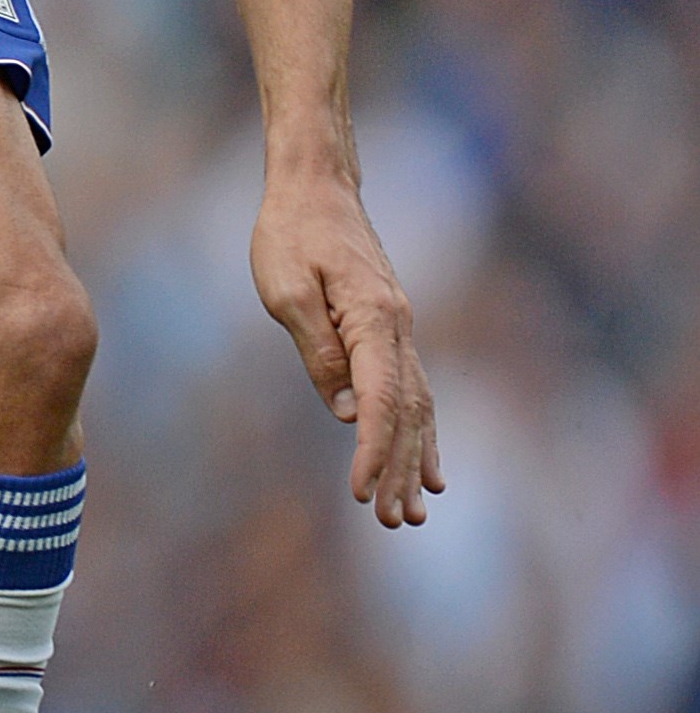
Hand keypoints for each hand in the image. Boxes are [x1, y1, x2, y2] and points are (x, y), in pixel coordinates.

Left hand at [253, 158, 438, 527]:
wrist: (314, 188)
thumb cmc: (289, 234)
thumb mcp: (285, 291)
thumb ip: (318, 352)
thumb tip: (347, 412)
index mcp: (374, 320)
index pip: (381, 401)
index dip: (376, 452)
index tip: (364, 495)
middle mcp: (398, 329)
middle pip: (408, 413)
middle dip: (402, 471)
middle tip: (395, 523)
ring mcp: (400, 329)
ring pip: (418, 407)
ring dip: (416, 460)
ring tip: (414, 512)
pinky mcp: (390, 329)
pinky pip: (413, 390)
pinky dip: (420, 431)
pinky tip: (428, 466)